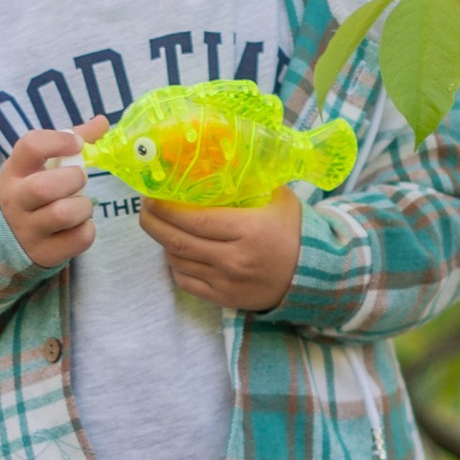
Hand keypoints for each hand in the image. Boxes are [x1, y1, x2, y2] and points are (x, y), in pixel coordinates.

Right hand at [0, 117, 105, 265]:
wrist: (10, 239)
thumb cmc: (34, 191)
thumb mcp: (41, 165)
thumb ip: (70, 140)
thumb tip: (102, 122)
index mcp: (15, 172)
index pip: (30, 146)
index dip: (59, 141)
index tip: (77, 145)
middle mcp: (16, 201)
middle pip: (43, 187)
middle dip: (73, 180)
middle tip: (79, 180)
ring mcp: (28, 230)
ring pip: (62, 214)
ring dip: (83, 206)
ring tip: (82, 205)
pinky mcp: (44, 253)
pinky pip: (78, 239)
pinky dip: (87, 230)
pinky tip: (80, 225)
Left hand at [142, 192, 302, 313]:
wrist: (315, 277)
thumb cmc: (295, 233)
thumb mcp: (280, 200)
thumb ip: (253, 183)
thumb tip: (221, 160)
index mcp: (247, 230)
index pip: (193, 219)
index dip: (166, 208)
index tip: (152, 195)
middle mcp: (233, 259)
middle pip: (177, 241)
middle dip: (152, 223)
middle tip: (145, 209)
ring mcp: (226, 282)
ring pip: (178, 261)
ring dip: (164, 243)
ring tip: (161, 227)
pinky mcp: (224, 299)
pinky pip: (186, 282)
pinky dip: (176, 265)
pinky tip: (178, 251)